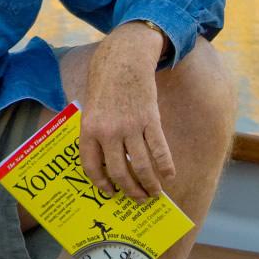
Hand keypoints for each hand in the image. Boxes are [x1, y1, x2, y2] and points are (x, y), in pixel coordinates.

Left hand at [78, 22, 175, 201]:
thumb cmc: (105, 83)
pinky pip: (159, 149)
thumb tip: (106, 163)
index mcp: (89, 129)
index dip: (102, 184)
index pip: (92, 167)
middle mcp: (108, 131)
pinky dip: (165, 166)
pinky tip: (169, 175)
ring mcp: (130, 126)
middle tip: (137, 199)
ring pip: (141, 165)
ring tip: (154, 194)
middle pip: (119, 172)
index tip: (110, 193)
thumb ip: (95, 133)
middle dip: (130, 190)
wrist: (124, 59)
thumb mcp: (90, 107)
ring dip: (149, 184)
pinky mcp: (150, 119)